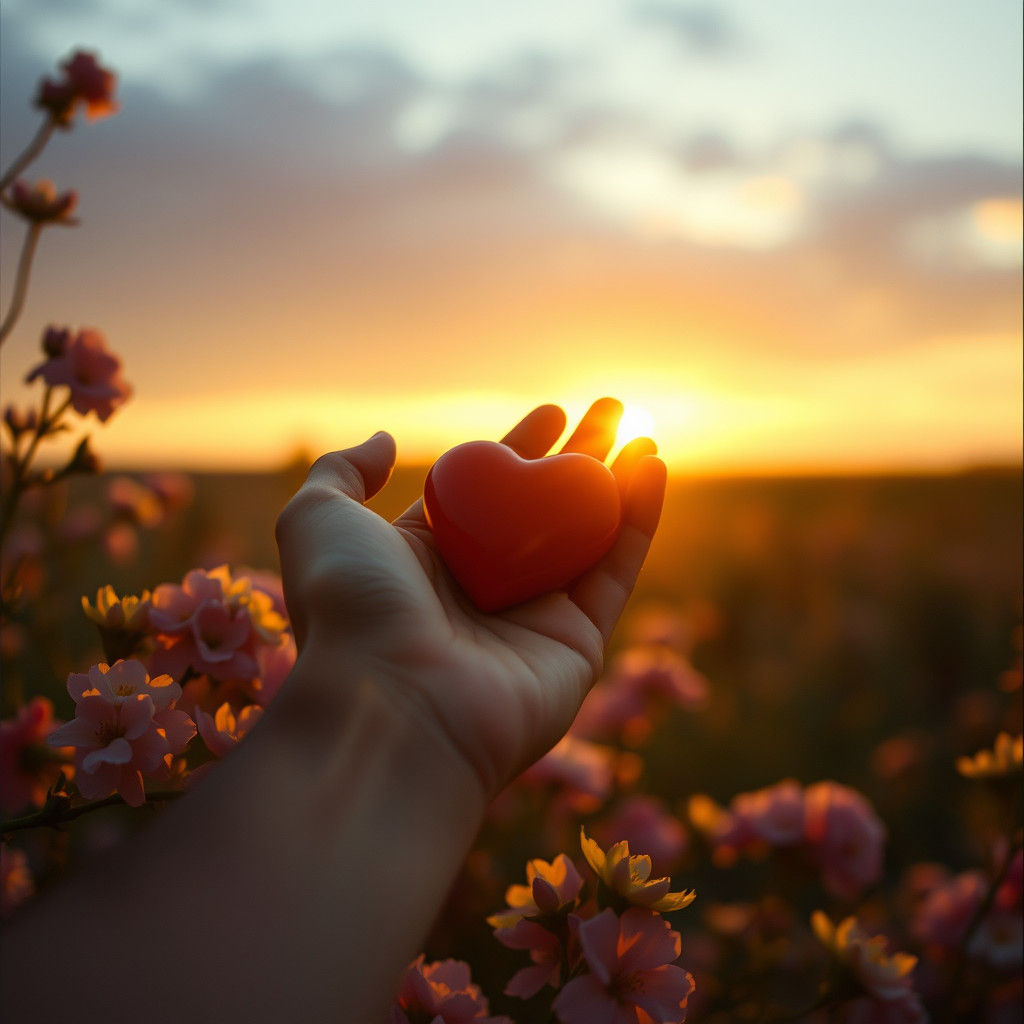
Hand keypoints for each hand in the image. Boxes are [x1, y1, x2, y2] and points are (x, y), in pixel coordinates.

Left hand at [274, 398, 665, 796]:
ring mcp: (532, 619)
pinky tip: (652, 468)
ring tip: (646, 433)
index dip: (521, 449)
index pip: (488, 492)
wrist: (391, 705)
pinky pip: (615, 573)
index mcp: (429, 560)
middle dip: (579, 458)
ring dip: (619, 483)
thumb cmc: (351, 606)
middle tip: (611, 409)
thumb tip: (384, 441)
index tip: (552, 413)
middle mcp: (483, 590)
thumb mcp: (318, 519)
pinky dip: (639, 522)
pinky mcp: (577, 646)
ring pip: (588, 537)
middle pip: (544, 509)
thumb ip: (342, 472)